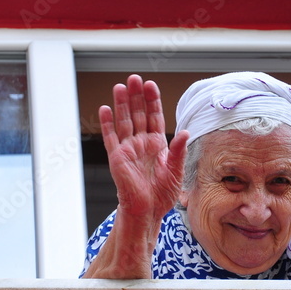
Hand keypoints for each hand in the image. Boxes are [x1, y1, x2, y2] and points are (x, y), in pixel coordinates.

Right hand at [100, 74, 188, 223]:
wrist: (147, 211)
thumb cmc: (162, 194)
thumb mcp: (176, 170)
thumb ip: (178, 150)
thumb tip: (185, 132)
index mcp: (156, 144)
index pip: (154, 116)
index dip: (152, 101)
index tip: (150, 85)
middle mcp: (141, 143)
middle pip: (138, 114)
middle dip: (136, 96)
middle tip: (134, 78)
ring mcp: (128, 149)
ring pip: (124, 121)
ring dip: (122, 104)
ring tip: (120, 87)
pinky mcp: (117, 157)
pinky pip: (110, 137)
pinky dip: (107, 123)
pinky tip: (105, 109)